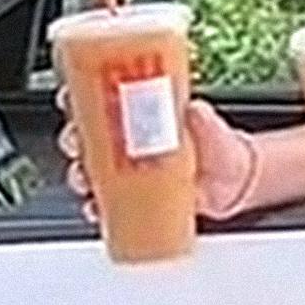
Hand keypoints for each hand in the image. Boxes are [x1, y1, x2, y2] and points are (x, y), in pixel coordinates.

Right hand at [58, 91, 259, 221]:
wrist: (236, 182)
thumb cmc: (218, 144)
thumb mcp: (211, 127)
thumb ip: (205, 121)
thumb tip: (196, 110)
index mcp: (141, 112)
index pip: (99, 98)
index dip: (77, 96)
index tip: (68, 97)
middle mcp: (128, 139)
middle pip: (86, 135)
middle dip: (73, 139)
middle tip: (75, 143)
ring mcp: (129, 169)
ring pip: (91, 169)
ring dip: (80, 173)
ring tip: (84, 178)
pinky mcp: (135, 197)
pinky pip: (107, 203)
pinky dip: (96, 207)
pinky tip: (95, 208)